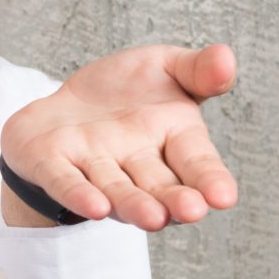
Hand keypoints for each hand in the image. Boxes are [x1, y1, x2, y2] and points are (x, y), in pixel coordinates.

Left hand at [0, 43, 238, 229]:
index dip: (210, 180)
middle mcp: (137, 162)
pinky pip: (66, 182)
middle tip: (191, 211)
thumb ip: (197, 69)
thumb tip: (226, 59)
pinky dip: (79, 195)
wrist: (65, 103)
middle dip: (175, 200)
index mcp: (173, 139)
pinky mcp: (52, 165)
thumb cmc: (125, 91)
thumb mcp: (165, 67)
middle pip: (159, 186)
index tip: (225, 197)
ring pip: (117, 190)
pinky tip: (95, 207)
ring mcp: (94, 167)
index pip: (197, 162)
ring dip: (134, 205)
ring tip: (153, 219)